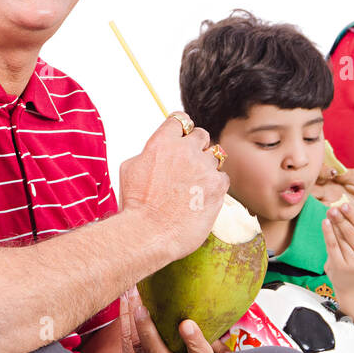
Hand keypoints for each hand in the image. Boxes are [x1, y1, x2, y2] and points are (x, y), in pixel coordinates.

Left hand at [115, 287, 216, 352]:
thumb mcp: (200, 349)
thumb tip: (214, 294)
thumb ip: (208, 330)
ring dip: (132, 319)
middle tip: (143, 309)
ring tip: (132, 294)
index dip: (195, 341)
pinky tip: (126, 298)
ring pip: (137, 347)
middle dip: (149, 333)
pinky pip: (125, 342)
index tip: (187, 324)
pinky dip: (124, 318)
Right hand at [118, 115, 228, 261]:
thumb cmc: (136, 206)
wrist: (149, 233)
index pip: (179, 120)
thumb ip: (149, 153)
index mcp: (162, 142)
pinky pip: (223, 177)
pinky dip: (216, 185)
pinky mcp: (217, 186)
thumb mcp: (130, 169)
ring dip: (206, 167)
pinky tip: (202, 197)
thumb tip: (157, 151)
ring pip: (215, 156)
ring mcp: (203, 167)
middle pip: (202, 135)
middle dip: (197, 146)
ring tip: (194, 186)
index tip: (182, 137)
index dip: (181, 129)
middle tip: (190, 163)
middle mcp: (185, 150)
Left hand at [322, 203, 353, 301]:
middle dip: (342, 218)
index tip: (345, 205)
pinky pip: (332, 246)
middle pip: (351, 232)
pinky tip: (325, 223)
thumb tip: (342, 208)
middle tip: (333, 208)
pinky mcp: (340, 267)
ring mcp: (353, 262)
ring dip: (334, 224)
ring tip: (329, 212)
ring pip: (341, 238)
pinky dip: (328, 233)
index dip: (353, 215)